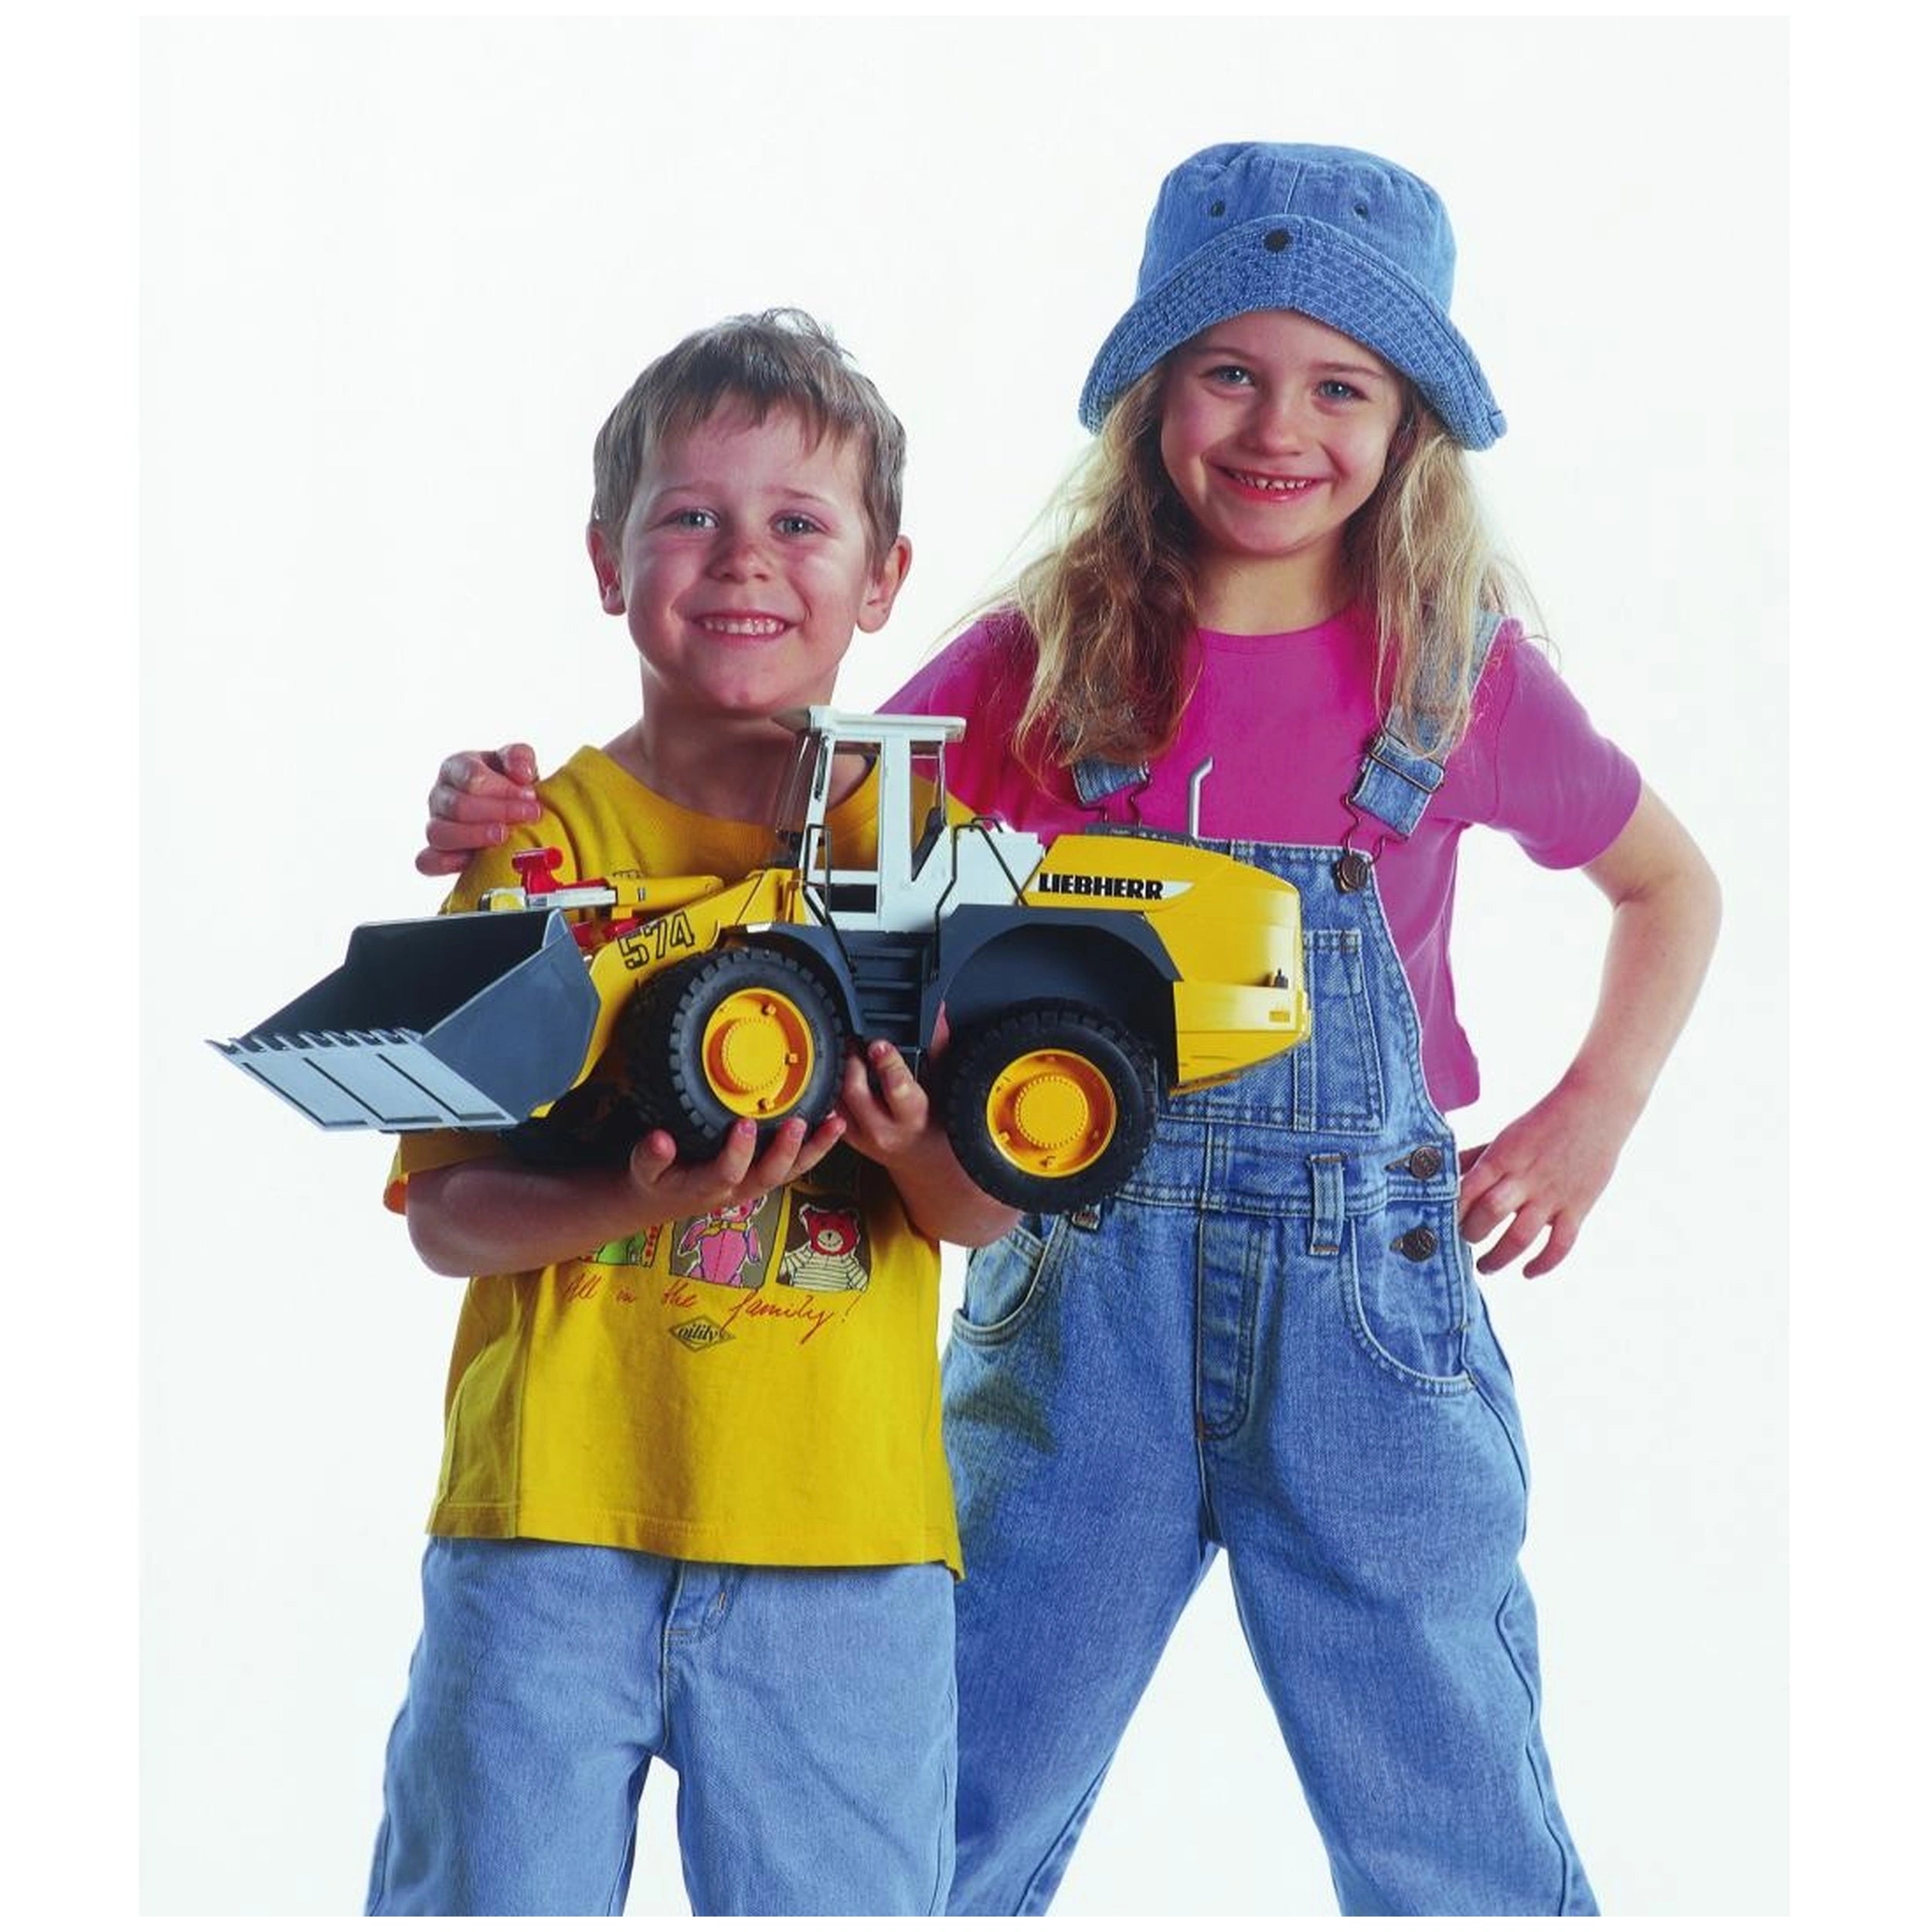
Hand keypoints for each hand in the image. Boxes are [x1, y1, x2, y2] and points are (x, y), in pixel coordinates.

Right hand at [415, 743, 543, 876]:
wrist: (512, 812)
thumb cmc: (511, 784)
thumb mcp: (518, 764)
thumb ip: (519, 757)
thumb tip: (521, 773)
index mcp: (456, 767)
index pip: (471, 776)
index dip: (502, 788)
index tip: (530, 797)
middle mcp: (440, 795)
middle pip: (457, 805)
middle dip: (497, 812)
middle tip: (528, 816)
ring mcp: (435, 824)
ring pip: (438, 833)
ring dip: (474, 836)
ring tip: (503, 837)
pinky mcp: (436, 853)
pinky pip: (427, 861)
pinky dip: (447, 863)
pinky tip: (473, 861)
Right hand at [624, 1112, 846, 1222]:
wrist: (662, 1199)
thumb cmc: (656, 1181)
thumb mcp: (642, 1170)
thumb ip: (650, 1156)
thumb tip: (660, 1139)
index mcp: (707, 1187)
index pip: (727, 1173)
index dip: (738, 1152)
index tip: (744, 1124)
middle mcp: (737, 1189)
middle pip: (769, 1175)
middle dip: (786, 1150)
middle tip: (798, 1123)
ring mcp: (754, 1182)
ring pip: (790, 1171)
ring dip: (815, 1148)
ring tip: (835, 1123)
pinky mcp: (763, 1172)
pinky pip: (795, 1162)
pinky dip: (816, 1146)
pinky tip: (833, 1122)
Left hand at [834, 1040, 935, 1166]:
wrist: (923, 1158)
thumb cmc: (935, 1123)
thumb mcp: (942, 1085)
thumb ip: (936, 1046)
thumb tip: (936, 1013)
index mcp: (913, 1116)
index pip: (897, 1087)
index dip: (886, 1062)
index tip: (879, 1044)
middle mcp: (884, 1130)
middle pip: (856, 1091)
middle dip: (853, 1061)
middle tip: (856, 1042)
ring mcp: (860, 1136)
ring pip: (835, 1099)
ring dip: (838, 1073)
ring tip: (845, 1054)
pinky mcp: (844, 1137)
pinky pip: (828, 1108)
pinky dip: (830, 1088)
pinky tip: (836, 1074)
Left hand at [1457, 1079, 1633, 1277]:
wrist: (1595, 1107)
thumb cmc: (1543, 1122)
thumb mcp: (1505, 1136)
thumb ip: (1475, 1158)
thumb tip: (1441, 1172)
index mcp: (1502, 1157)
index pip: (1468, 1190)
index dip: (1451, 1211)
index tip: (1441, 1222)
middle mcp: (1525, 1178)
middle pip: (1489, 1213)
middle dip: (1470, 1234)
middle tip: (1463, 1240)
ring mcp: (1553, 1195)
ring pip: (1520, 1237)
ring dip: (1498, 1258)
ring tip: (1484, 1267)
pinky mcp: (1578, 1206)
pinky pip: (1561, 1245)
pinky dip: (1543, 1264)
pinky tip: (1527, 1272)